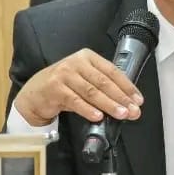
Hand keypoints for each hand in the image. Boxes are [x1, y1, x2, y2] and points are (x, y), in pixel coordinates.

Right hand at [14, 48, 142, 126]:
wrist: (35, 93)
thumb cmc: (65, 86)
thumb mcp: (84, 79)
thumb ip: (103, 86)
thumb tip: (127, 102)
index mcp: (88, 57)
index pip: (112, 71)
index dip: (127, 86)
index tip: (138, 99)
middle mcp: (76, 63)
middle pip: (104, 82)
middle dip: (121, 98)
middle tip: (133, 110)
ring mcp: (64, 75)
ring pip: (92, 91)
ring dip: (109, 105)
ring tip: (121, 114)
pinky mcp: (55, 88)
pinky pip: (75, 101)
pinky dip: (88, 109)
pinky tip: (98, 117)